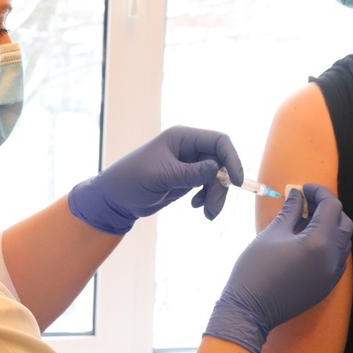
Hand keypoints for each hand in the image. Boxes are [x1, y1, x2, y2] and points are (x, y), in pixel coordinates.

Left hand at [67, 126, 243, 234]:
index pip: (219, 141)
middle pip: (221, 162)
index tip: (237, 182)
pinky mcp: (187, 178)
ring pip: (217, 177)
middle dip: (221, 186)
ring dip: (216, 196)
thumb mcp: (162, 177)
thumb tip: (218, 168)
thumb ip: (191, 173)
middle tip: (213, 210)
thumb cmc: (132, 182)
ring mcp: (189, 163)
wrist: (115, 199)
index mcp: (182, 137)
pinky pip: (208, 186)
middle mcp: (188, 147)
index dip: (232, 159)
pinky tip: (197, 208)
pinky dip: (208, 198)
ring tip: (207, 215)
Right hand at [203, 184, 352, 352]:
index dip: (318, 192)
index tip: (303, 189)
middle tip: (306, 203)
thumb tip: (297, 194)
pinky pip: (338, 258)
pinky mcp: (327, 286)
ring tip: (307, 221)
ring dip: (331, 226)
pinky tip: (309, 241)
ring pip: (344, 241)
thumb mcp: (272, 234)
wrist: (250, 311)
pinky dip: (330, 244)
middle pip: (344, 222)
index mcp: (319, 242)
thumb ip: (290, 211)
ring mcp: (332, 275)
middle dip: (328, 208)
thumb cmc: (256, 269)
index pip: (331, 206)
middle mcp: (333, 258)